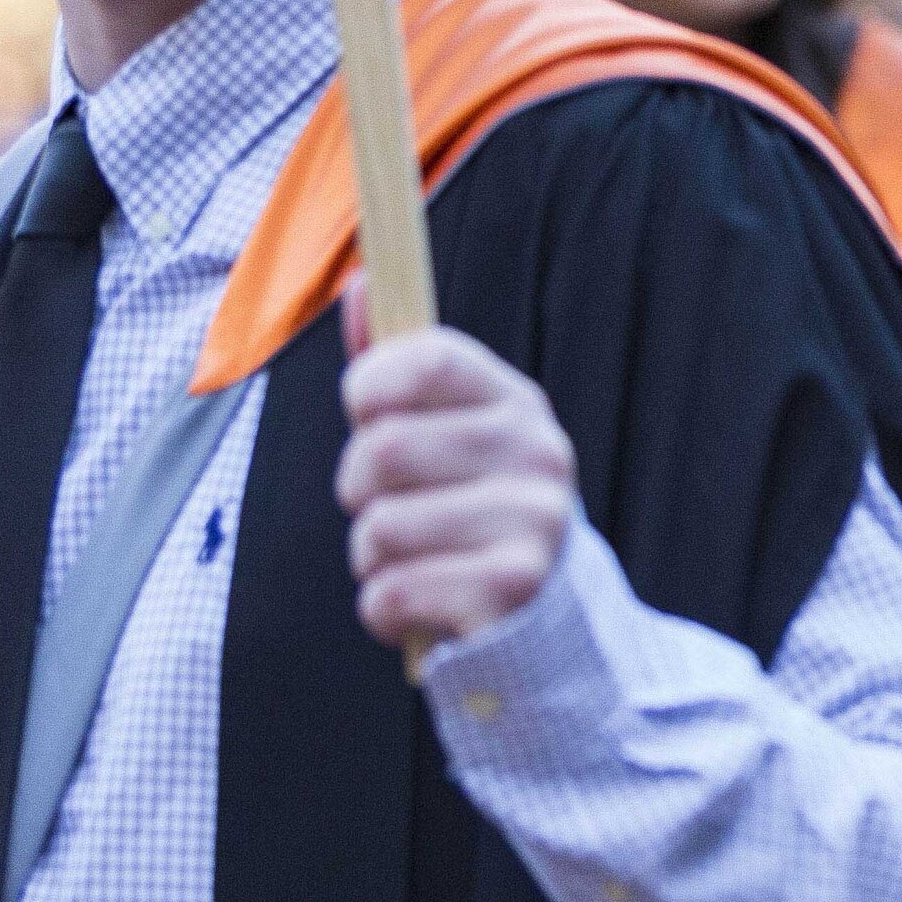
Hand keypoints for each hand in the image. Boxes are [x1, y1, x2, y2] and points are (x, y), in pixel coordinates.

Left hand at [335, 297, 573, 648]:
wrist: (545, 617)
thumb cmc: (471, 510)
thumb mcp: (445, 432)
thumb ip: (398, 365)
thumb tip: (358, 284)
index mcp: (515, 404)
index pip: (426, 360)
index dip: (370, 388)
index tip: (368, 419)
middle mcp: (538, 454)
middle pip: (383, 448)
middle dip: (357, 490)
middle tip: (389, 508)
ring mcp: (534, 522)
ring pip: (379, 528)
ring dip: (370, 558)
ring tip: (414, 562)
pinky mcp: (513, 591)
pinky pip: (390, 594)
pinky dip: (383, 611)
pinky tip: (423, 606)